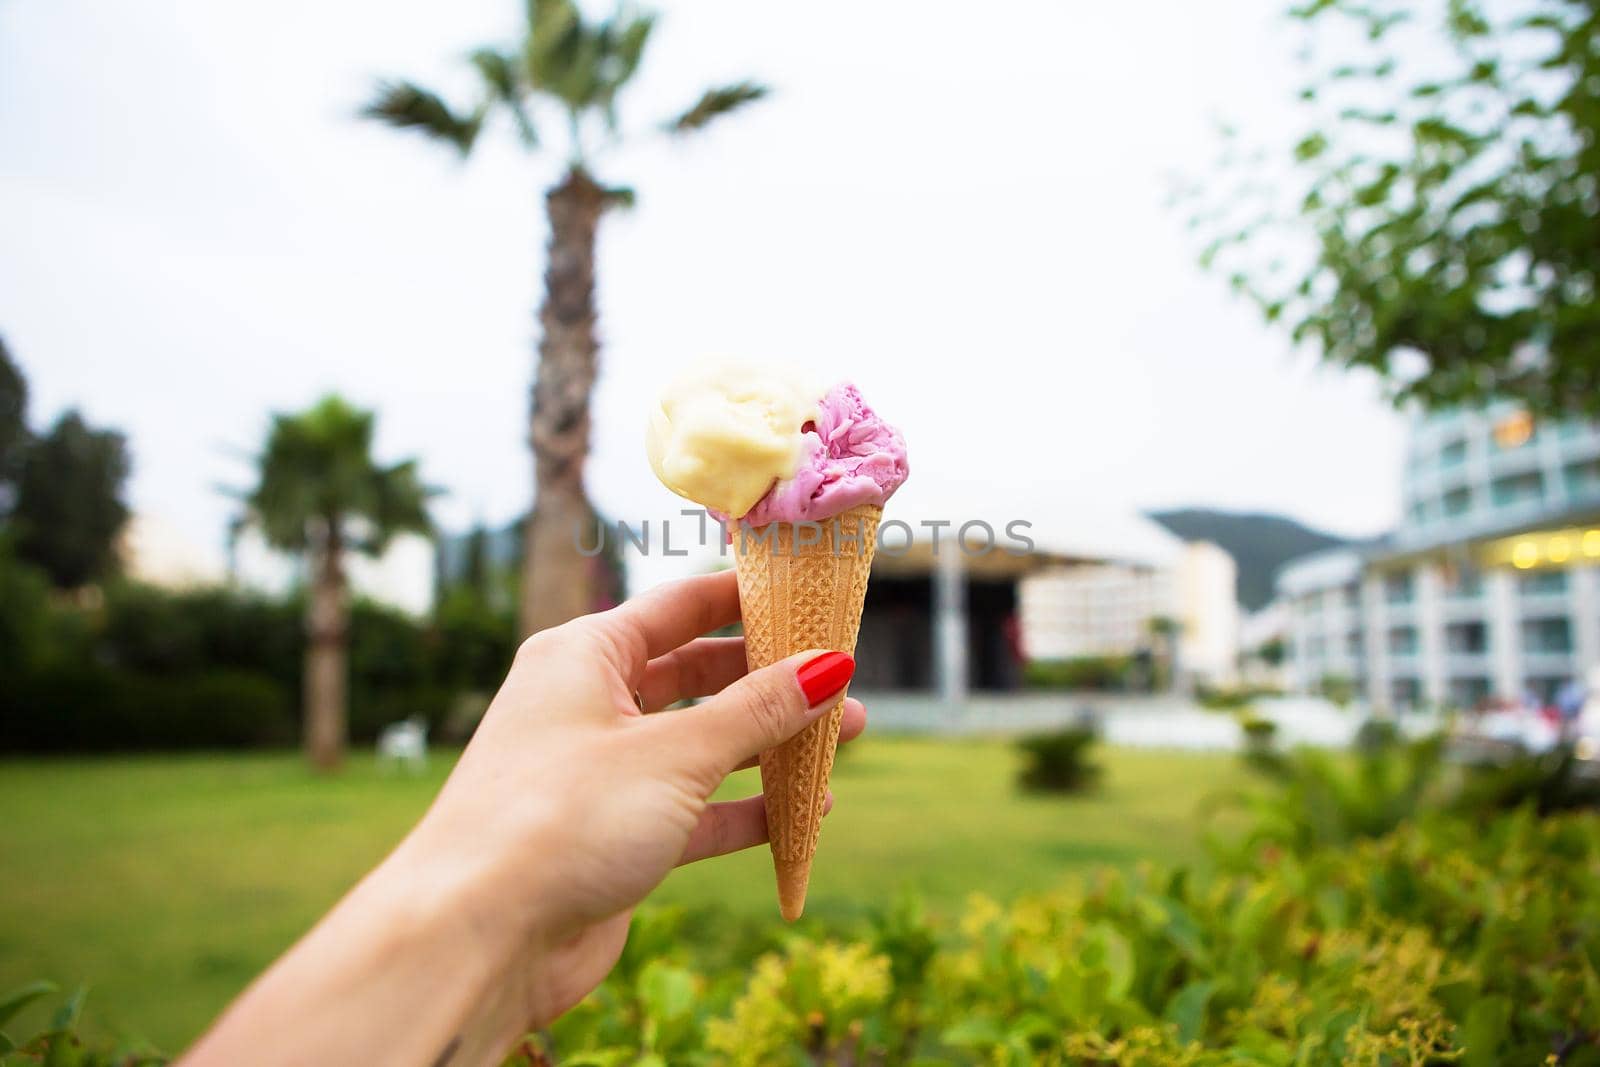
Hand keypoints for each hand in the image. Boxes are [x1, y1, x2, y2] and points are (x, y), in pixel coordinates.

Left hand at [412, 568, 863, 1041]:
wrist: (477, 937)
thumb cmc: (561, 819)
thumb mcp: (676, 753)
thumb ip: (758, 710)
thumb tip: (829, 665)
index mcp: (583, 656)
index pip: (678, 606)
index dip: (746, 598)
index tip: (809, 594)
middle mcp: (586, 705)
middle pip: (695, 675)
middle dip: (771, 680)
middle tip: (842, 679)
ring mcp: (599, 774)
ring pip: (700, 745)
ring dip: (768, 747)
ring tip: (843, 742)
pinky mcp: (612, 836)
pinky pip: (693, 810)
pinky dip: (745, 810)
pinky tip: (803, 814)